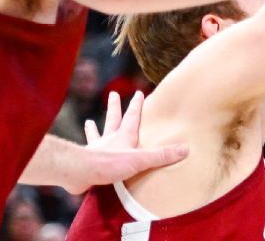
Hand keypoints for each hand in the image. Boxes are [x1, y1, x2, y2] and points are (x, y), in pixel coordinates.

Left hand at [64, 91, 188, 194]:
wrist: (80, 173)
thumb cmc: (109, 164)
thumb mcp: (140, 160)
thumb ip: (161, 155)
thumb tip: (184, 149)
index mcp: (124, 136)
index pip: (132, 116)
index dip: (137, 105)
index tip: (139, 92)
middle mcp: (110, 140)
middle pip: (113, 119)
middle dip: (115, 107)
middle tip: (113, 94)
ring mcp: (97, 149)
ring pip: (97, 135)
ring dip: (94, 129)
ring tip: (89, 122)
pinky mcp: (87, 162)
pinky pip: (88, 153)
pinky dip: (86, 150)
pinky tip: (82, 150)